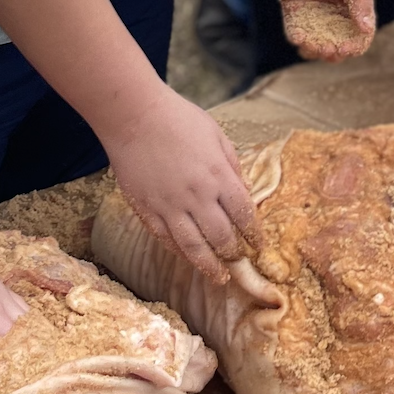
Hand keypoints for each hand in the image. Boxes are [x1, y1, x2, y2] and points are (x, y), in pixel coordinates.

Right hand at [106, 87, 258, 282]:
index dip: (254, 234)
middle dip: (234, 253)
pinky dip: (179, 252)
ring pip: (193, 248)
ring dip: (209, 265)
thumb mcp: (217, 135)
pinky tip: (187, 258)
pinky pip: (165, 239)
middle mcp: (197, 196)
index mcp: (219, 176)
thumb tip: (244, 192)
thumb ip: (232, 165)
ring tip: (219, 277)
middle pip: (222, 237)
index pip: (244, 214)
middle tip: (239, 262)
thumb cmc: (178, 119)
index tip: (258, 245)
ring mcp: (170, 206)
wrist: (134, 116)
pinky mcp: (146, 209)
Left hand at [271, 0, 374, 61]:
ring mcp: (314, 11)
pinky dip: (297, 37)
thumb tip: (366, 29)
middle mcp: (335, 11)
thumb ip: (360, 2)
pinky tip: (298, 38)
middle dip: (333, 50)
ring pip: (315, 39)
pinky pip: (295, 29)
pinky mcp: (293, 7)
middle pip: (336, 41)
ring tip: (312, 47)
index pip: (358, 34)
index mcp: (355, 5)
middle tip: (328, 50)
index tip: (346, 48)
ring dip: (314, 48)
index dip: (353, 45)